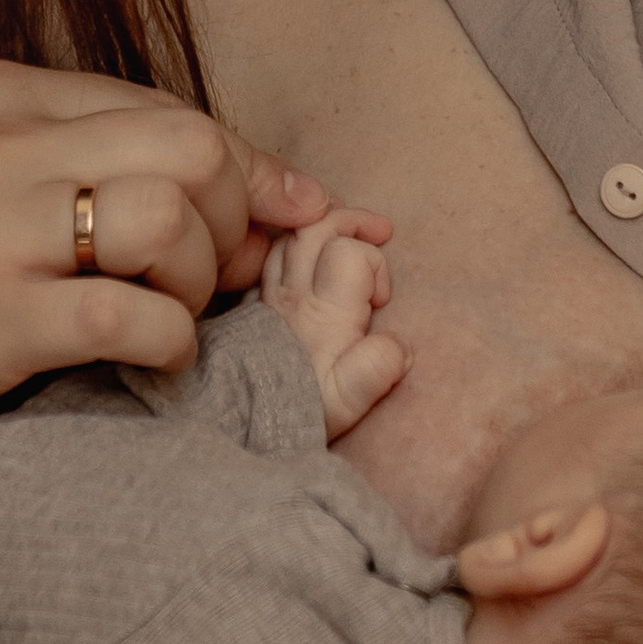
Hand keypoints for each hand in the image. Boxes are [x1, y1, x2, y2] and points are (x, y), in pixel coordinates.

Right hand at [0, 66, 330, 643]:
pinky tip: (146, 358)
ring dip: (201, 283)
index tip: (291, 220)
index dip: (250, 170)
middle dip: (236, 220)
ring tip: (168, 318)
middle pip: (193, 148)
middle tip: (218, 282)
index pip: (172, 109)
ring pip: (171, 220)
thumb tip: (253, 186)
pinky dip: (168, 341)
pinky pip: (129, 315)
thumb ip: (87, 165)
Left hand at [258, 209, 406, 436]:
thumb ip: (373, 371)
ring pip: (290, 236)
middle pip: (316, 228)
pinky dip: (295, 243)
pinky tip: (310, 248)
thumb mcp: (345, 402)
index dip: (374, 263)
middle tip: (379, 229)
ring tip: (346, 226)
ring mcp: (269, 295)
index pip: (350, 253)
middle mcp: (293, 295)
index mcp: (323, 313)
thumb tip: (400, 346)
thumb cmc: (301, 410)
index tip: (381, 298)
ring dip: (322, 225)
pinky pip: (269, 256)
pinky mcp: (254, 303)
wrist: (243, 423)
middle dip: (352, 220)